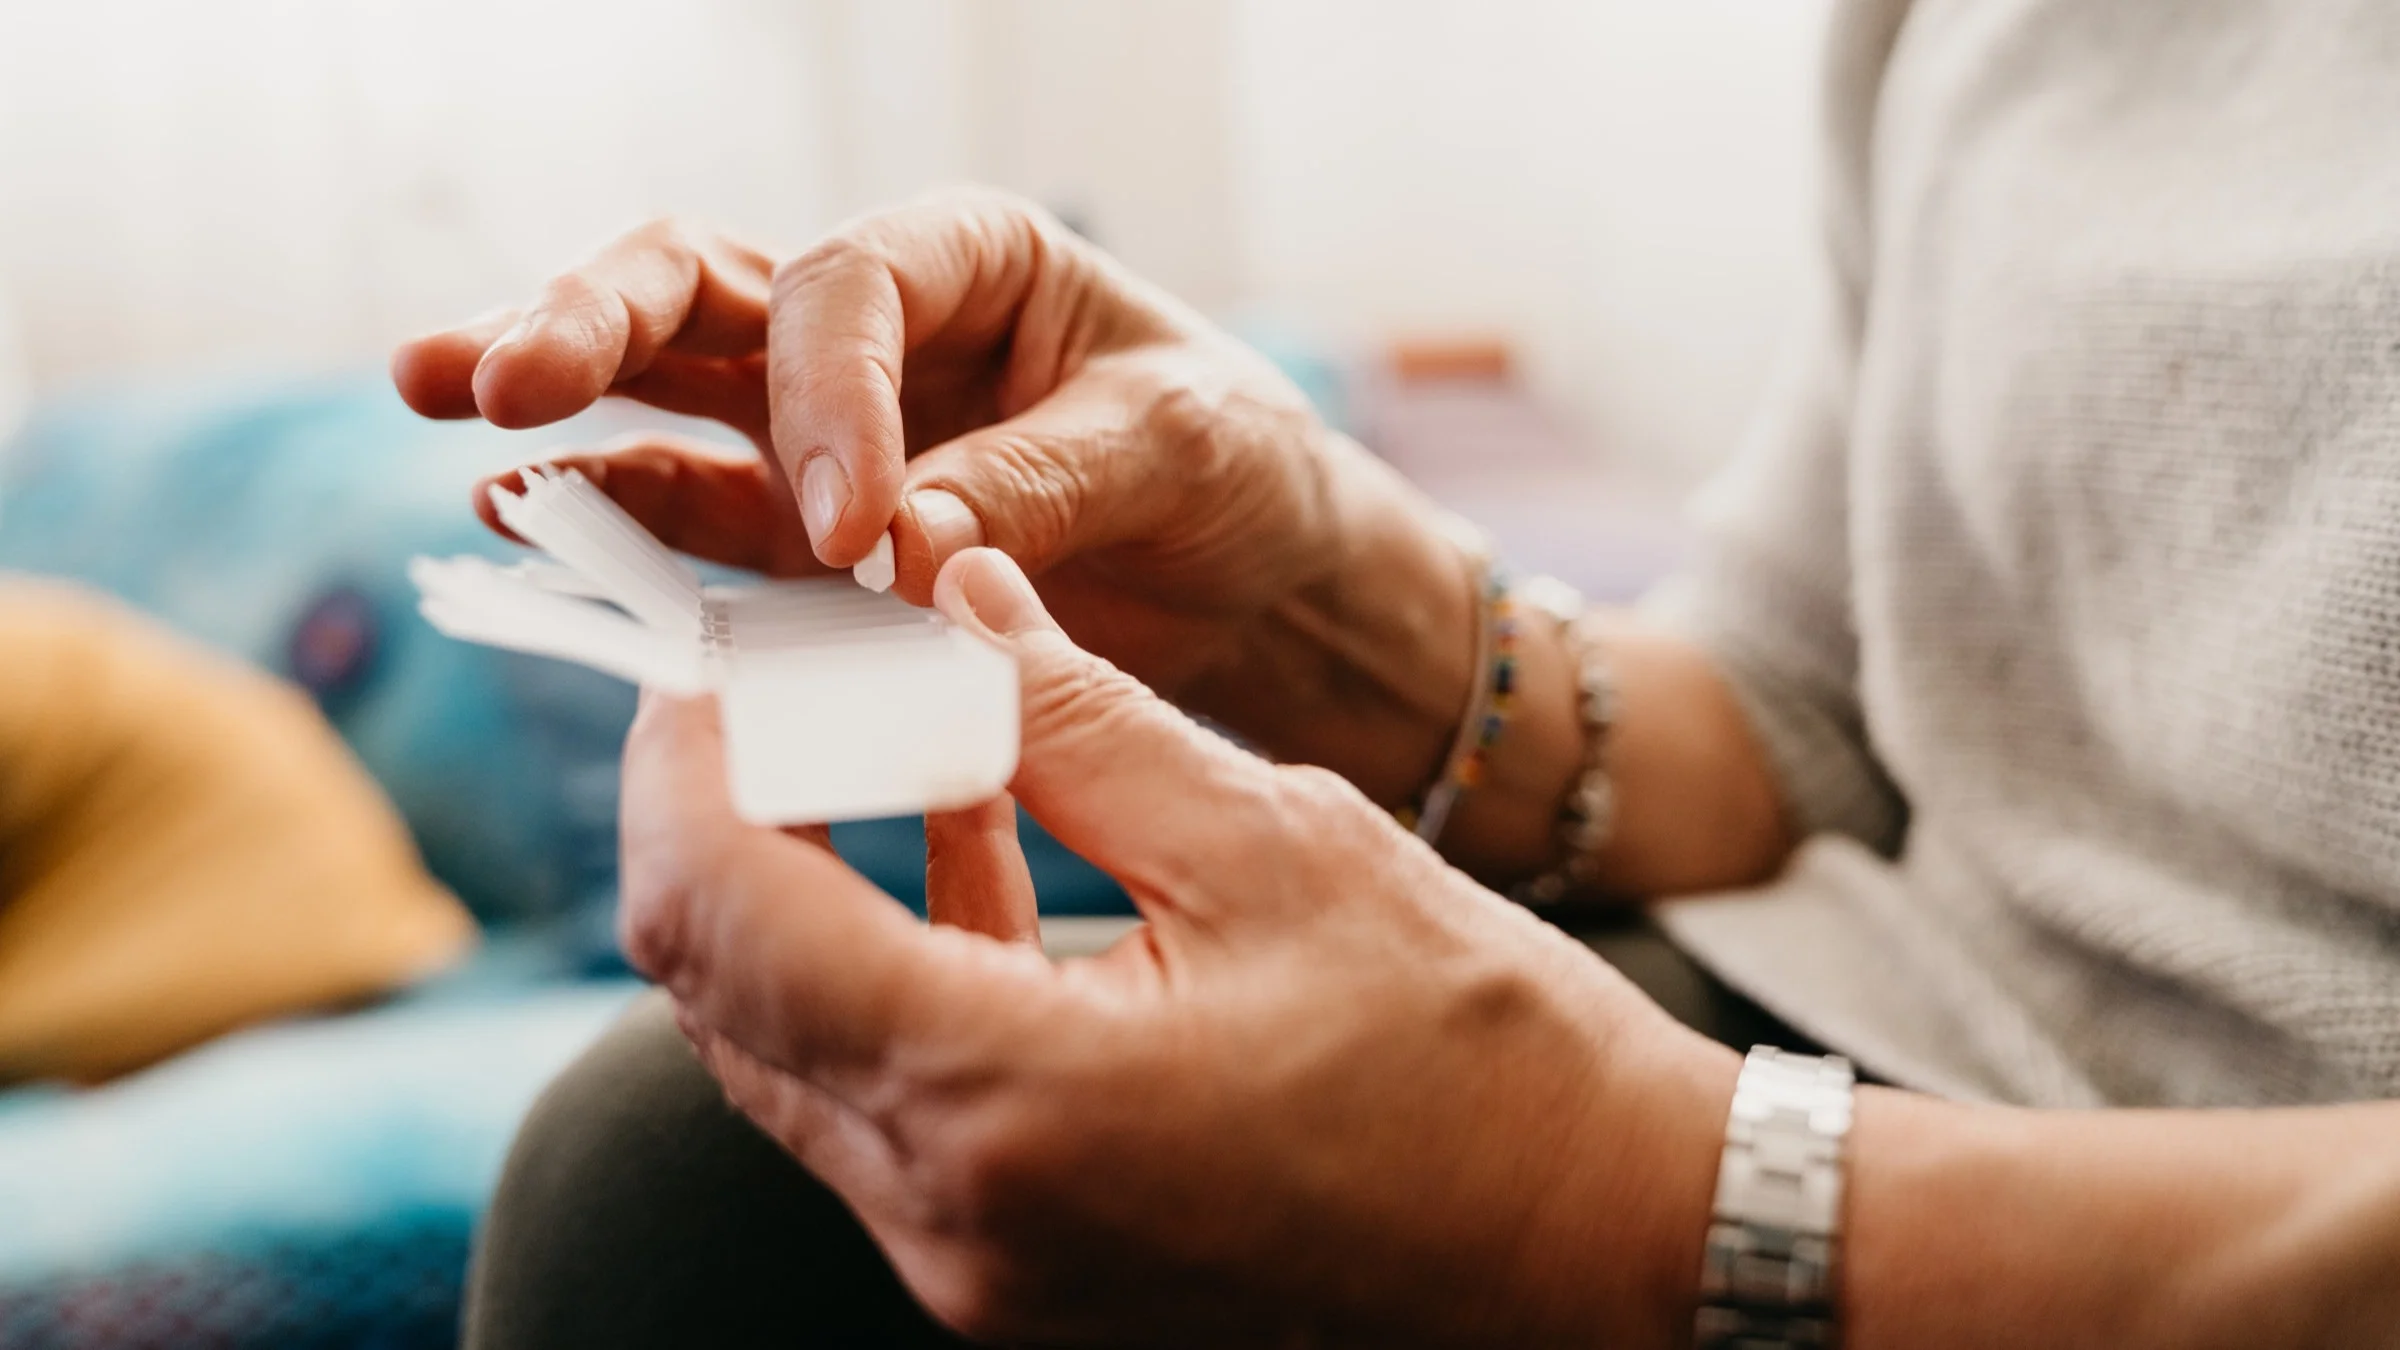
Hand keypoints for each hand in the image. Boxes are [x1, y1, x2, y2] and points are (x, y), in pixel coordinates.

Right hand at [392, 192, 1403, 699]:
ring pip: (662, 385)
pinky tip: (527, 519)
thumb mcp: (1181, 450)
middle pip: (700, 289)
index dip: (828, 397)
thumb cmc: (1238, 472)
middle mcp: (877, 327)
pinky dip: (621, 522)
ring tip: (449, 415)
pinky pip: (697, 517)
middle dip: (594, 320)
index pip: (848, 290)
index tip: (857, 533)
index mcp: (970, 258)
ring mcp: (821, 428)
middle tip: (502, 378)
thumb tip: (894, 551)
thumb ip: (1039, 485)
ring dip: (555, 403)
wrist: (1261, 581)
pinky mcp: (807, 535)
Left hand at [620, 547, 1735, 1346]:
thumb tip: (953, 593)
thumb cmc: (1480, 1059)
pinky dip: (898, 967)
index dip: (683, 758)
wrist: (1610, 1250)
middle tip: (787, 673)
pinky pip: (891, 1106)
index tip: (713, 651)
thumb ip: (1075, 718)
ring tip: (893, 729)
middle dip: (727, 809)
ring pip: (793, 1051)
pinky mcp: (1024, 1272)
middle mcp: (953, 1217)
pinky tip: (974, 842)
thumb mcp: (1275, 842)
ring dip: (809, 883)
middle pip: (722, 990)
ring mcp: (981, 1266)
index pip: (718, 913)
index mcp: (1003, 1104)